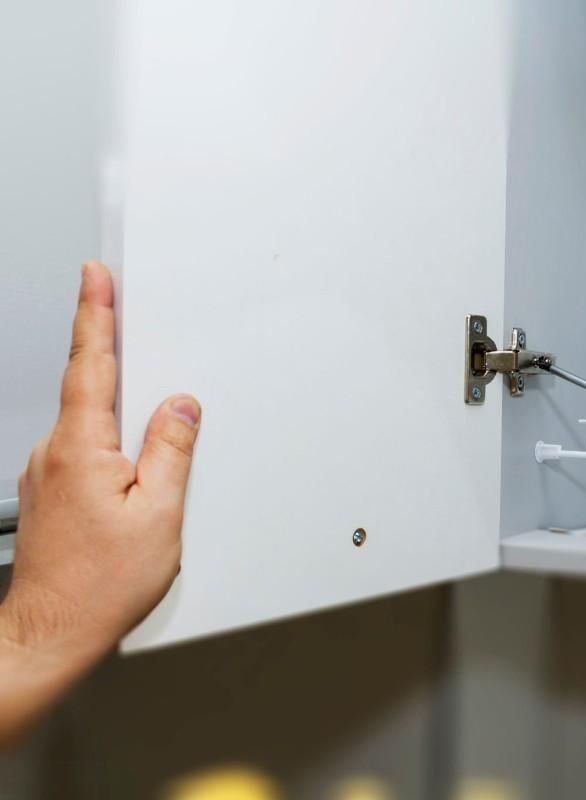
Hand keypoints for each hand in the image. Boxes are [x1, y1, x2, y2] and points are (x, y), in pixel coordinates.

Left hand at [1, 263, 200, 673]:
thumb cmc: (99, 585)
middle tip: (139, 343)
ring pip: (91, 424)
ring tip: (148, 450)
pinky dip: (110, 448)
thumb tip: (180, 407)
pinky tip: (131, 477)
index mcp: (81, 448)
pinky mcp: (49, 492)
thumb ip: (171, 451)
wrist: (52, 632)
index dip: (95, 314)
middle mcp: (53, 453)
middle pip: (91, 389)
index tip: (95, 277)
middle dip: (117, 361)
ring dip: (119, 419)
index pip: (90, 364)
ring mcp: (46, 473)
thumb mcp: (159, 514)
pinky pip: (85, 451)